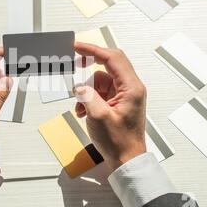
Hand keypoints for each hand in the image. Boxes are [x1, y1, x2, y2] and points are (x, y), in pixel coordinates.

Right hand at [74, 42, 146, 170]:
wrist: (126, 160)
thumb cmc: (120, 142)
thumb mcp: (98, 116)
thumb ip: (87, 96)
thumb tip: (80, 86)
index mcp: (131, 88)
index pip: (112, 58)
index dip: (93, 50)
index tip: (78, 46)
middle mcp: (130, 88)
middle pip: (108, 65)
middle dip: (89, 66)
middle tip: (75, 64)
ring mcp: (124, 95)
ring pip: (101, 80)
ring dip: (87, 90)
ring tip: (80, 106)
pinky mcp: (118, 102)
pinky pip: (100, 92)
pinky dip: (89, 98)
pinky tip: (83, 111)